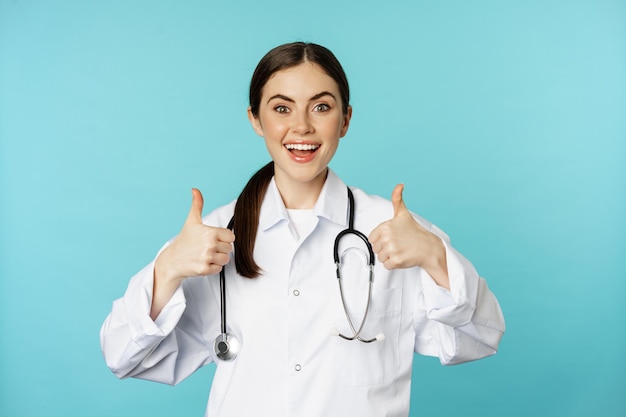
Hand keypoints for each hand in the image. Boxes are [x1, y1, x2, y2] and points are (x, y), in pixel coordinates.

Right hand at [151, 189, 234, 319]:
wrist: (171, 260)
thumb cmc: (184, 240)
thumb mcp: (191, 221)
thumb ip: (197, 204)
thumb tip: (195, 189)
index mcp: (210, 232)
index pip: (231, 236)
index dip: (223, 238)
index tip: (213, 238)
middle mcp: (209, 245)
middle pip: (229, 248)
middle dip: (220, 249)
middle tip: (207, 248)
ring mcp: (207, 257)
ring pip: (225, 259)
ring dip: (217, 259)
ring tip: (205, 255)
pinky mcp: (205, 269)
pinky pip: (219, 269)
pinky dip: (212, 268)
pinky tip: (202, 263)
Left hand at [369, 184, 448, 287]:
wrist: (429, 247)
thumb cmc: (415, 232)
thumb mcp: (403, 214)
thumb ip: (397, 199)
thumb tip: (399, 185)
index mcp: (385, 226)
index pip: (372, 238)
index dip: (381, 239)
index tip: (392, 238)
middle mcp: (387, 238)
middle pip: (376, 249)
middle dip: (385, 249)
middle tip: (398, 244)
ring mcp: (391, 250)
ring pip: (381, 258)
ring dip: (389, 257)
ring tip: (401, 250)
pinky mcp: (396, 261)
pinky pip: (387, 266)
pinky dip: (393, 264)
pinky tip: (402, 257)